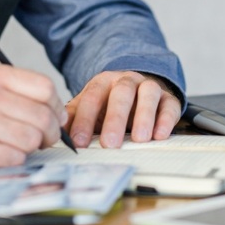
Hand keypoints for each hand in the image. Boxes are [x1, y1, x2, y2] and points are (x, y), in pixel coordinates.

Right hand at [0, 64, 65, 174]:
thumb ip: (14, 90)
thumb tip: (54, 110)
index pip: (45, 88)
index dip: (55, 106)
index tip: (53, 117)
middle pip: (43, 116)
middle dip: (48, 133)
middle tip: (40, 139)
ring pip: (31, 139)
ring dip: (28, 148)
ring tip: (11, 146)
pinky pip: (14, 159)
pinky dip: (12, 161)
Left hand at [65, 71, 181, 148]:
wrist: (138, 89)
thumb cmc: (109, 104)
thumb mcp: (89, 108)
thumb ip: (74, 119)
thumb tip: (55, 134)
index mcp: (103, 82)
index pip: (93, 96)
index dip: (85, 119)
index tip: (80, 142)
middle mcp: (127, 81)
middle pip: (121, 93)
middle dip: (115, 119)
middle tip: (110, 144)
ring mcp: (149, 87)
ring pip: (149, 93)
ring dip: (144, 116)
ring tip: (140, 139)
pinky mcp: (168, 98)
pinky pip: (169, 105)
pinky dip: (166, 119)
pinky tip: (160, 135)